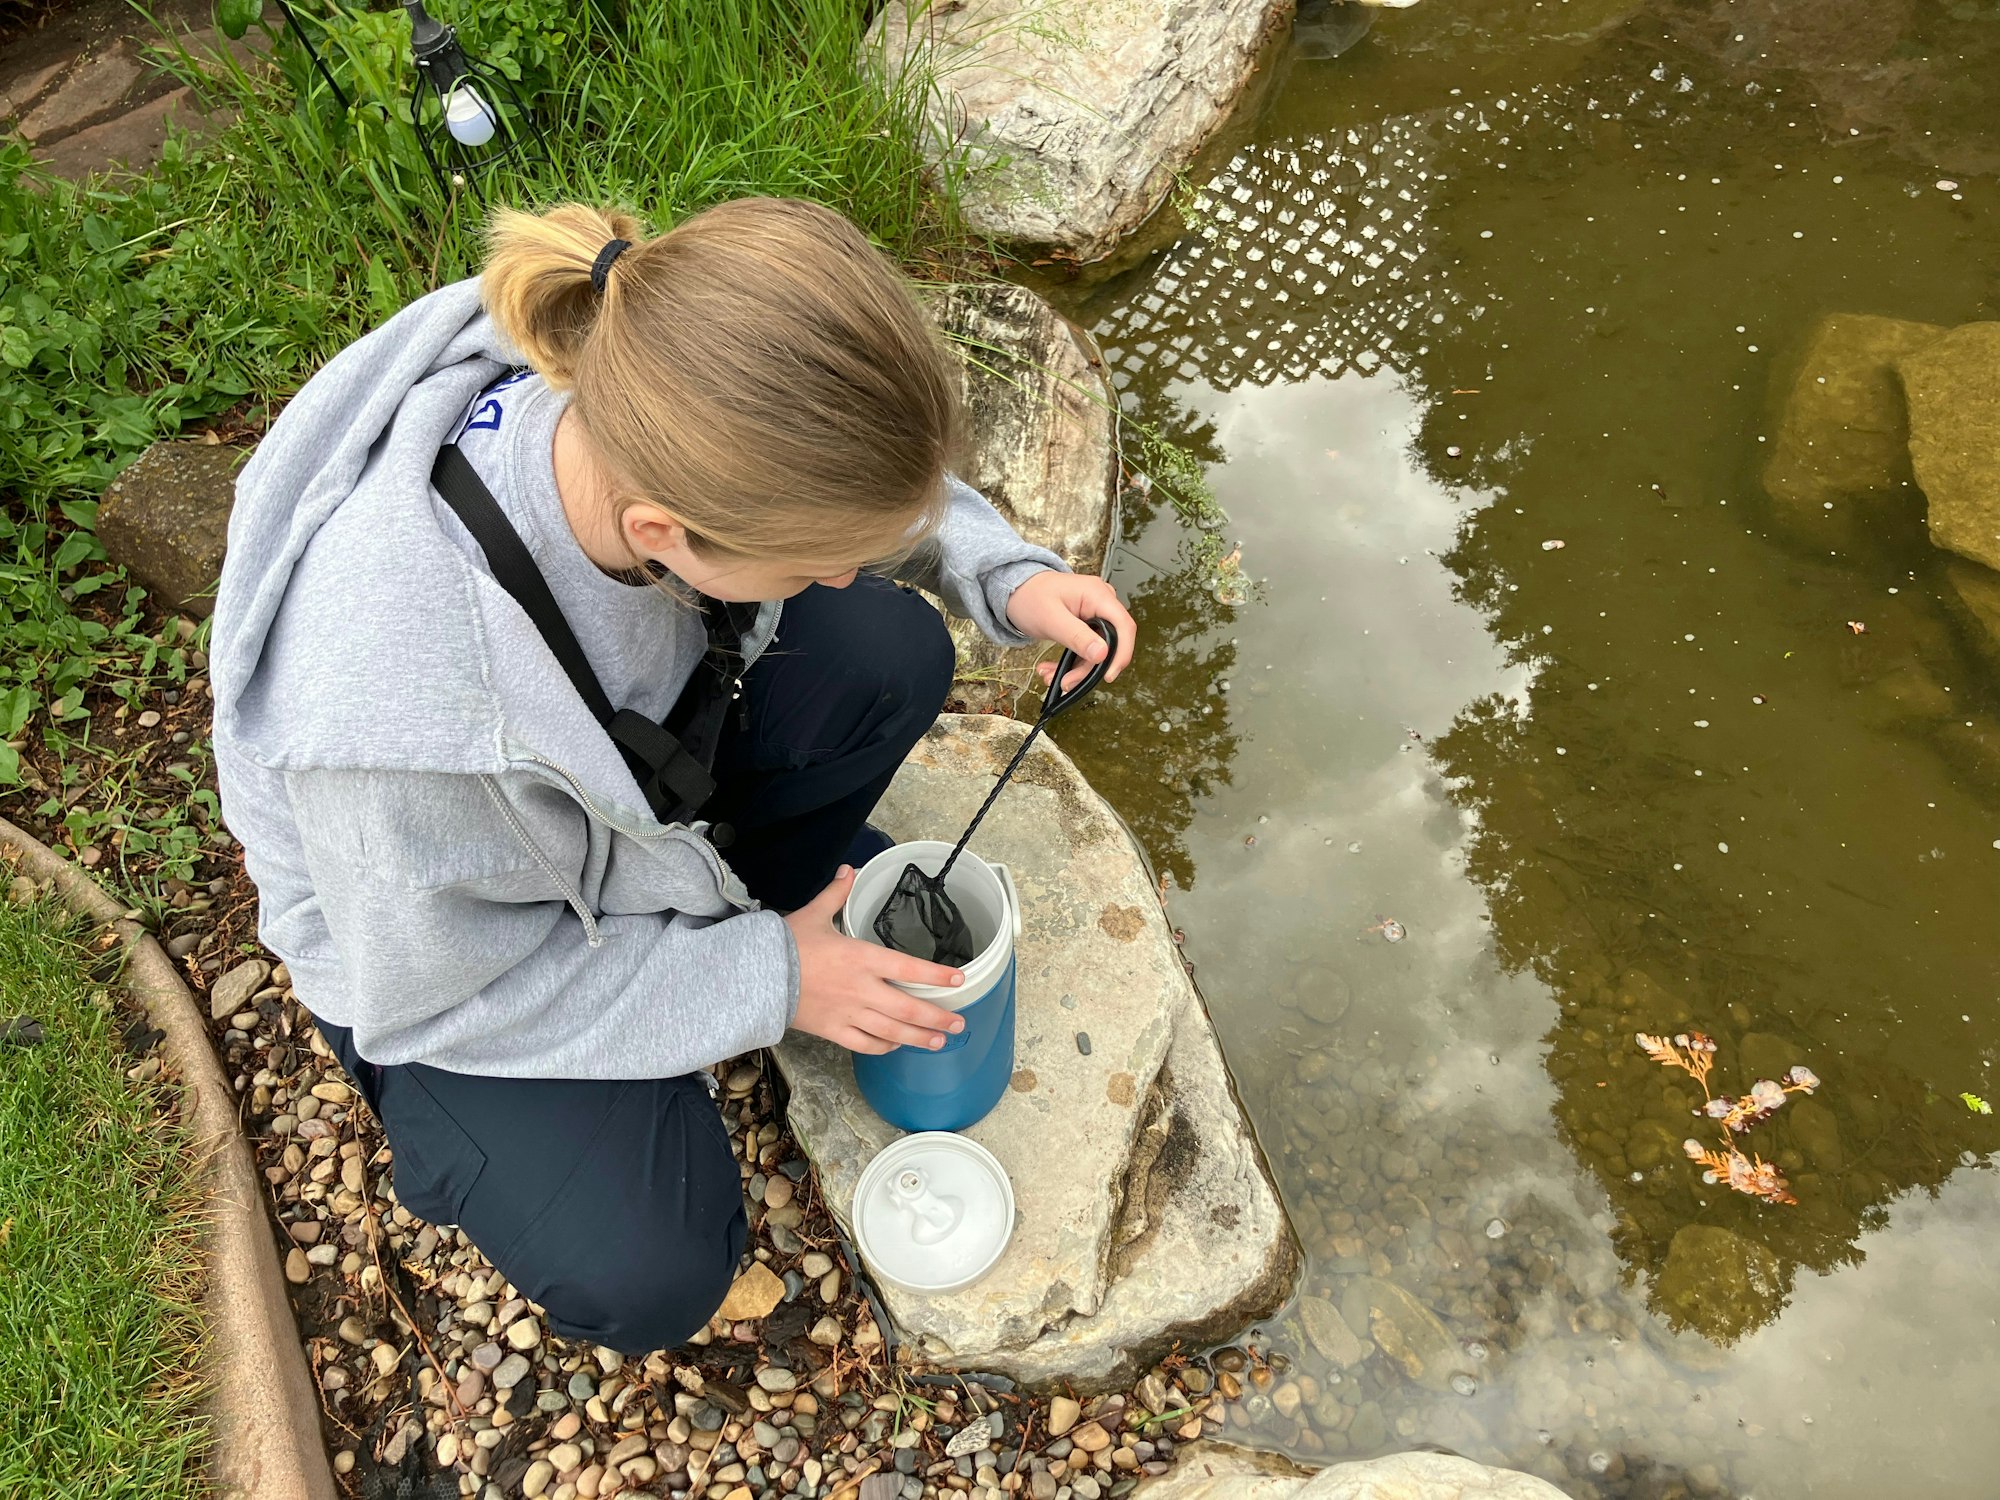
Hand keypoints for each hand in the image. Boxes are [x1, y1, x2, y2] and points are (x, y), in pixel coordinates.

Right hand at [784, 867, 967, 1054]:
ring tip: (939, 1042)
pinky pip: (865, 1044)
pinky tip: (896, 1046)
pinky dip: (884, 1047)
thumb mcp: (814, 914)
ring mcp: (849, 1013)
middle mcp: (862, 989)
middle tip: (958, 1024)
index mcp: (862, 957)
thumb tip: (850, 870)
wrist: (755, 976)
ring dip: (919, 1038)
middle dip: (937, 1018)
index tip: (958, 981)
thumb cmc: (786, 944)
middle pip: (908, 1009)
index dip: (936, 977)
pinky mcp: (833, 1031)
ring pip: (892, 1031)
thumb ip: (836, 894)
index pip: (909, 969)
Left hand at [1004, 570, 1137, 692]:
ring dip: (1077, 670)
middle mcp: (1102, 603)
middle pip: (1111, 643)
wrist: (1016, 590)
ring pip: (1099, 651)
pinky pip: (1088, 649)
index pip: (1124, 626)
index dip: (1121, 653)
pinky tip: (1052, 670)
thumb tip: (1102, 654)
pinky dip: (1072, 663)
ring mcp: (1096, 615)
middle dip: (1090, 668)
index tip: (1108, 676)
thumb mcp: (1051, 619)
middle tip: (1067, 682)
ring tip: (1050, 677)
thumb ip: (1077, 636)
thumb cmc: (1030, 596)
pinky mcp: (1088, 626)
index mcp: (1098, 595)